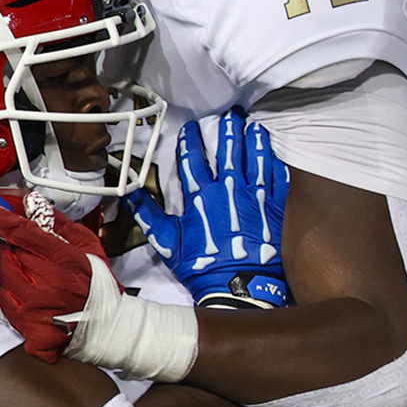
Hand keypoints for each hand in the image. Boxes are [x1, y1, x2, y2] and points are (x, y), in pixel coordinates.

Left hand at [0, 193, 113, 360]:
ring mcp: (36, 308)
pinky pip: (3, 302)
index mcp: (63, 259)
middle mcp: (48, 284)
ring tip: (29, 273)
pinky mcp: (29, 327)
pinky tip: (26, 293)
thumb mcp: (86, 245)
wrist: (106, 325)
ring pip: (2, 277)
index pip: (19, 231)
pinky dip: (9, 293)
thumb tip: (33, 203)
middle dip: (9, 247)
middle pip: (7, 252)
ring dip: (8, 269)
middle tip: (25, 252)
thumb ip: (57, 222)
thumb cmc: (97, 285)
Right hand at [125, 112, 289, 309]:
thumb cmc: (201, 267)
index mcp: (201, 196)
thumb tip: (129, 197)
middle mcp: (228, 190)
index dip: (191, 141)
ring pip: (255, 158)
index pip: (193, 159)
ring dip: (253, 140)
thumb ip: (148, 216)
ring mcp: (254, 197)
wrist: (238, 289)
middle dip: (227, 130)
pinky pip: (277, 178)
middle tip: (228, 117)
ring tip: (251, 126)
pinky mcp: (274, 209)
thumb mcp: (168, 244)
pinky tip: (272, 153)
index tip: (190, 129)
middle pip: (228, 150)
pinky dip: (274, 163)